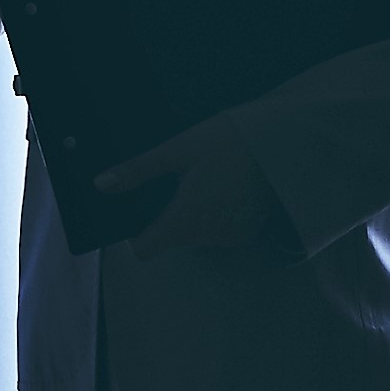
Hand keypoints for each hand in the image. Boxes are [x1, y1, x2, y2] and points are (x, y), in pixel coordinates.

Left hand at [95, 113, 286, 253]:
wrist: (289, 142)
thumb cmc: (231, 141)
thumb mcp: (179, 149)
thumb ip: (139, 171)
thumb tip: (101, 185)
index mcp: (185, 220)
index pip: (144, 249)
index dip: (134, 233)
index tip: (139, 207)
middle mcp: (208, 237)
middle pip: (170, 238)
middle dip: (167, 213)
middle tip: (176, 176)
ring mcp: (231, 237)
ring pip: (196, 233)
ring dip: (193, 211)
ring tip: (205, 175)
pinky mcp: (249, 232)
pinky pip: (219, 229)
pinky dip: (216, 213)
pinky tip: (225, 183)